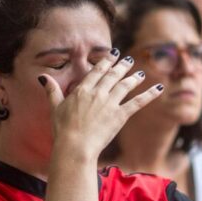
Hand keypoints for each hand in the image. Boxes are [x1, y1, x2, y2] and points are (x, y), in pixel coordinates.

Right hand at [39, 52, 163, 161]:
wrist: (75, 146)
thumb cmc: (63, 130)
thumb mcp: (55, 108)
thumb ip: (52, 91)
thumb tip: (43, 77)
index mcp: (82, 90)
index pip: (97, 72)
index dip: (106, 62)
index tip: (113, 54)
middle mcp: (98, 93)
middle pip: (113, 75)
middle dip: (122, 66)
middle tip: (129, 60)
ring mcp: (110, 104)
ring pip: (125, 86)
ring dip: (134, 78)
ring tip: (141, 73)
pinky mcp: (120, 116)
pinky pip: (137, 102)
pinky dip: (149, 95)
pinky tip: (158, 89)